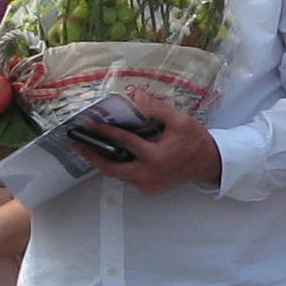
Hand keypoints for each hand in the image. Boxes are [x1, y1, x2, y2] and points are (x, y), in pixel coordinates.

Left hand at [90, 95, 223, 195]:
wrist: (208, 164)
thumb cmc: (195, 141)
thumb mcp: (180, 121)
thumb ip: (157, 109)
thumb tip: (137, 97)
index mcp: (155, 157)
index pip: (124, 142)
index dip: (105, 133)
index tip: (89, 126)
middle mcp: (148, 174)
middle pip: (111, 168)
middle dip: (92, 156)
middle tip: (77, 145)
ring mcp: (148, 184)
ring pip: (118, 175)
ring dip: (103, 162)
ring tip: (88, 150)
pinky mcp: (149, 189)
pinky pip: (127, 178)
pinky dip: (117, 168)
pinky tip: (110, 156)